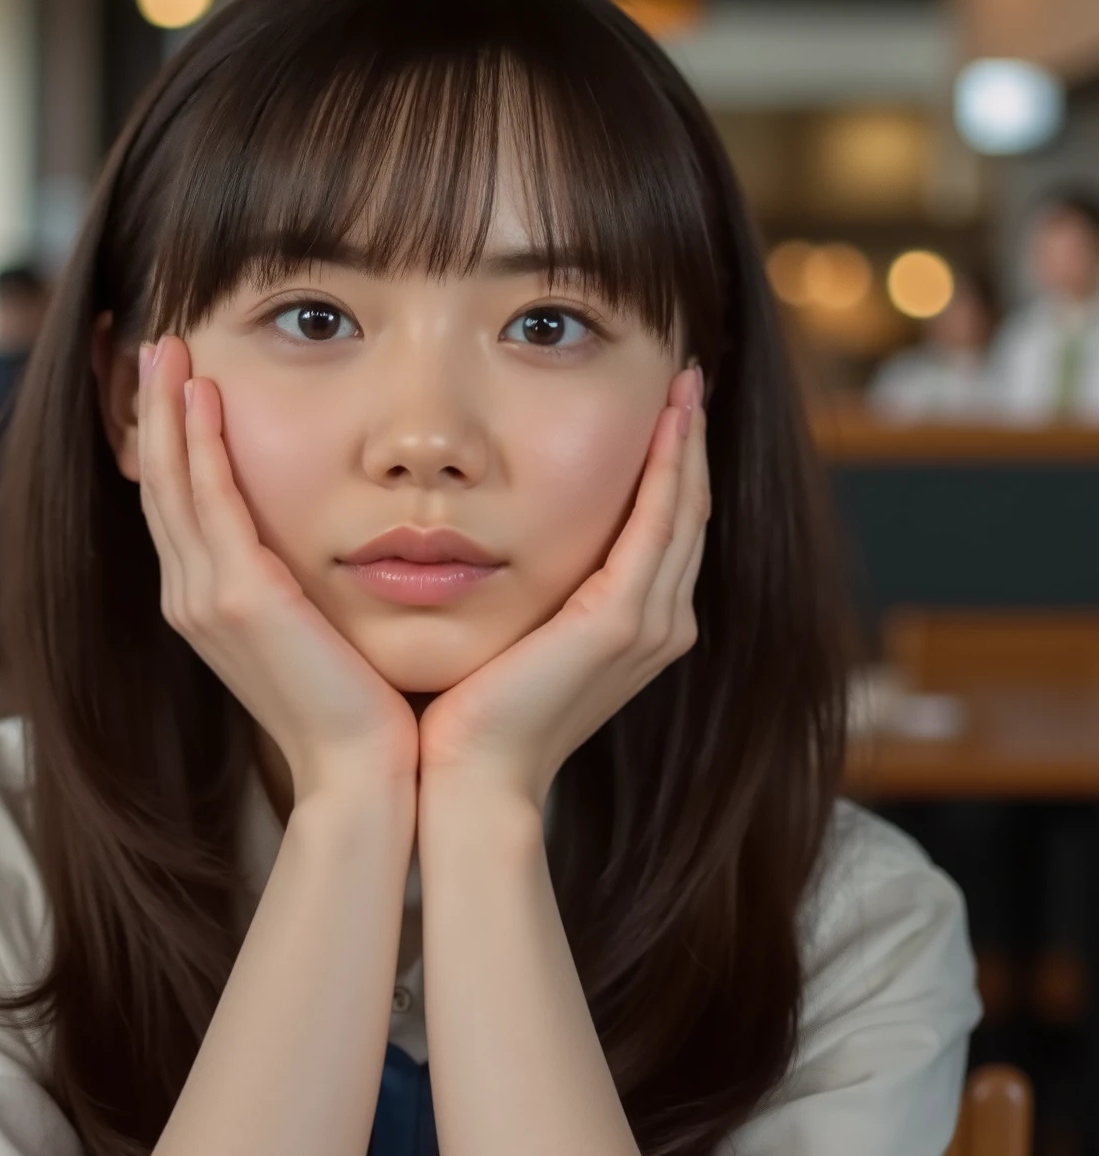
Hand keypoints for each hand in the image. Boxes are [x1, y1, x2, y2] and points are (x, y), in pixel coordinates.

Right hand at [136, 334, 419, 805]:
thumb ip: (306, 584)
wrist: (365, 773)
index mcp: (208, 605)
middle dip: (152, 409)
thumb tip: (329, 543)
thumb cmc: (361, 708)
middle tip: (153, 341)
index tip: (170, 383)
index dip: (166, 440)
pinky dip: (198, 443)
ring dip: (166, 409)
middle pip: (158, 482)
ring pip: (171, 481)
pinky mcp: (236, 599)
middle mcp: (192, 598)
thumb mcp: (321, 630)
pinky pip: (208, 500)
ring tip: (168, 346)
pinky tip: (201, 393)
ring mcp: (206, 599)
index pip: (177, 504)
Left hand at [417, 365, 709, 810]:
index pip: (665, 530)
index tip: (663, 405)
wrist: (468, 779)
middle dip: (688, 442)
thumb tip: (491, 535)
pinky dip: (668, 468)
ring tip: (683, 383)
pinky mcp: (622, 622)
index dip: (672, 467)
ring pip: (682, 510)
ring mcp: (648, 626)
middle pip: (687, 512)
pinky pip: (658, 524)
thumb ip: (525, 589)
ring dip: (686, 442)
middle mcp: (658, 627)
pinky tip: (667, 420)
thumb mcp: (508, 633)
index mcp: (633, 630)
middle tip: (686, 376)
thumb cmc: (469, 715)